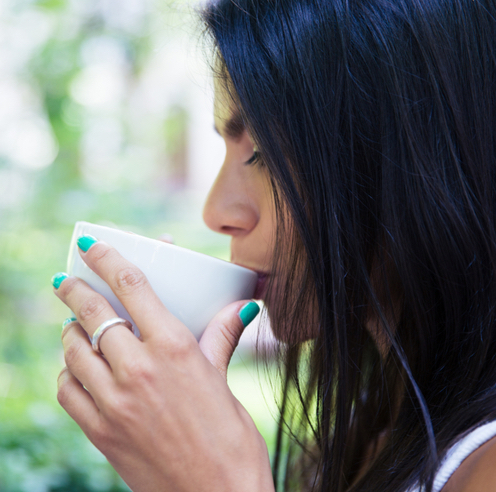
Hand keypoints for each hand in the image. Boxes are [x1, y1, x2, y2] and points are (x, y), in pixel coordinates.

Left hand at [53, 239, 273, 491]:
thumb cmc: (230, 439)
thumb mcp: (224, 380)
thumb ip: (223, 336)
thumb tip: (242, 307)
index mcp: (175, 348)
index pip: (132, 287)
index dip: (107, 259)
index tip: (90, 245)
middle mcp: (140, 368)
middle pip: (93, 313)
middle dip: (74, 289)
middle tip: (65, 279)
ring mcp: (115, 402)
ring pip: (74, 350)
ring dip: (70, 331)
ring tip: (75, 325)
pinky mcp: (101, 433)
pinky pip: (68, 390)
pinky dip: (68, 372)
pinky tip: (77, 368)